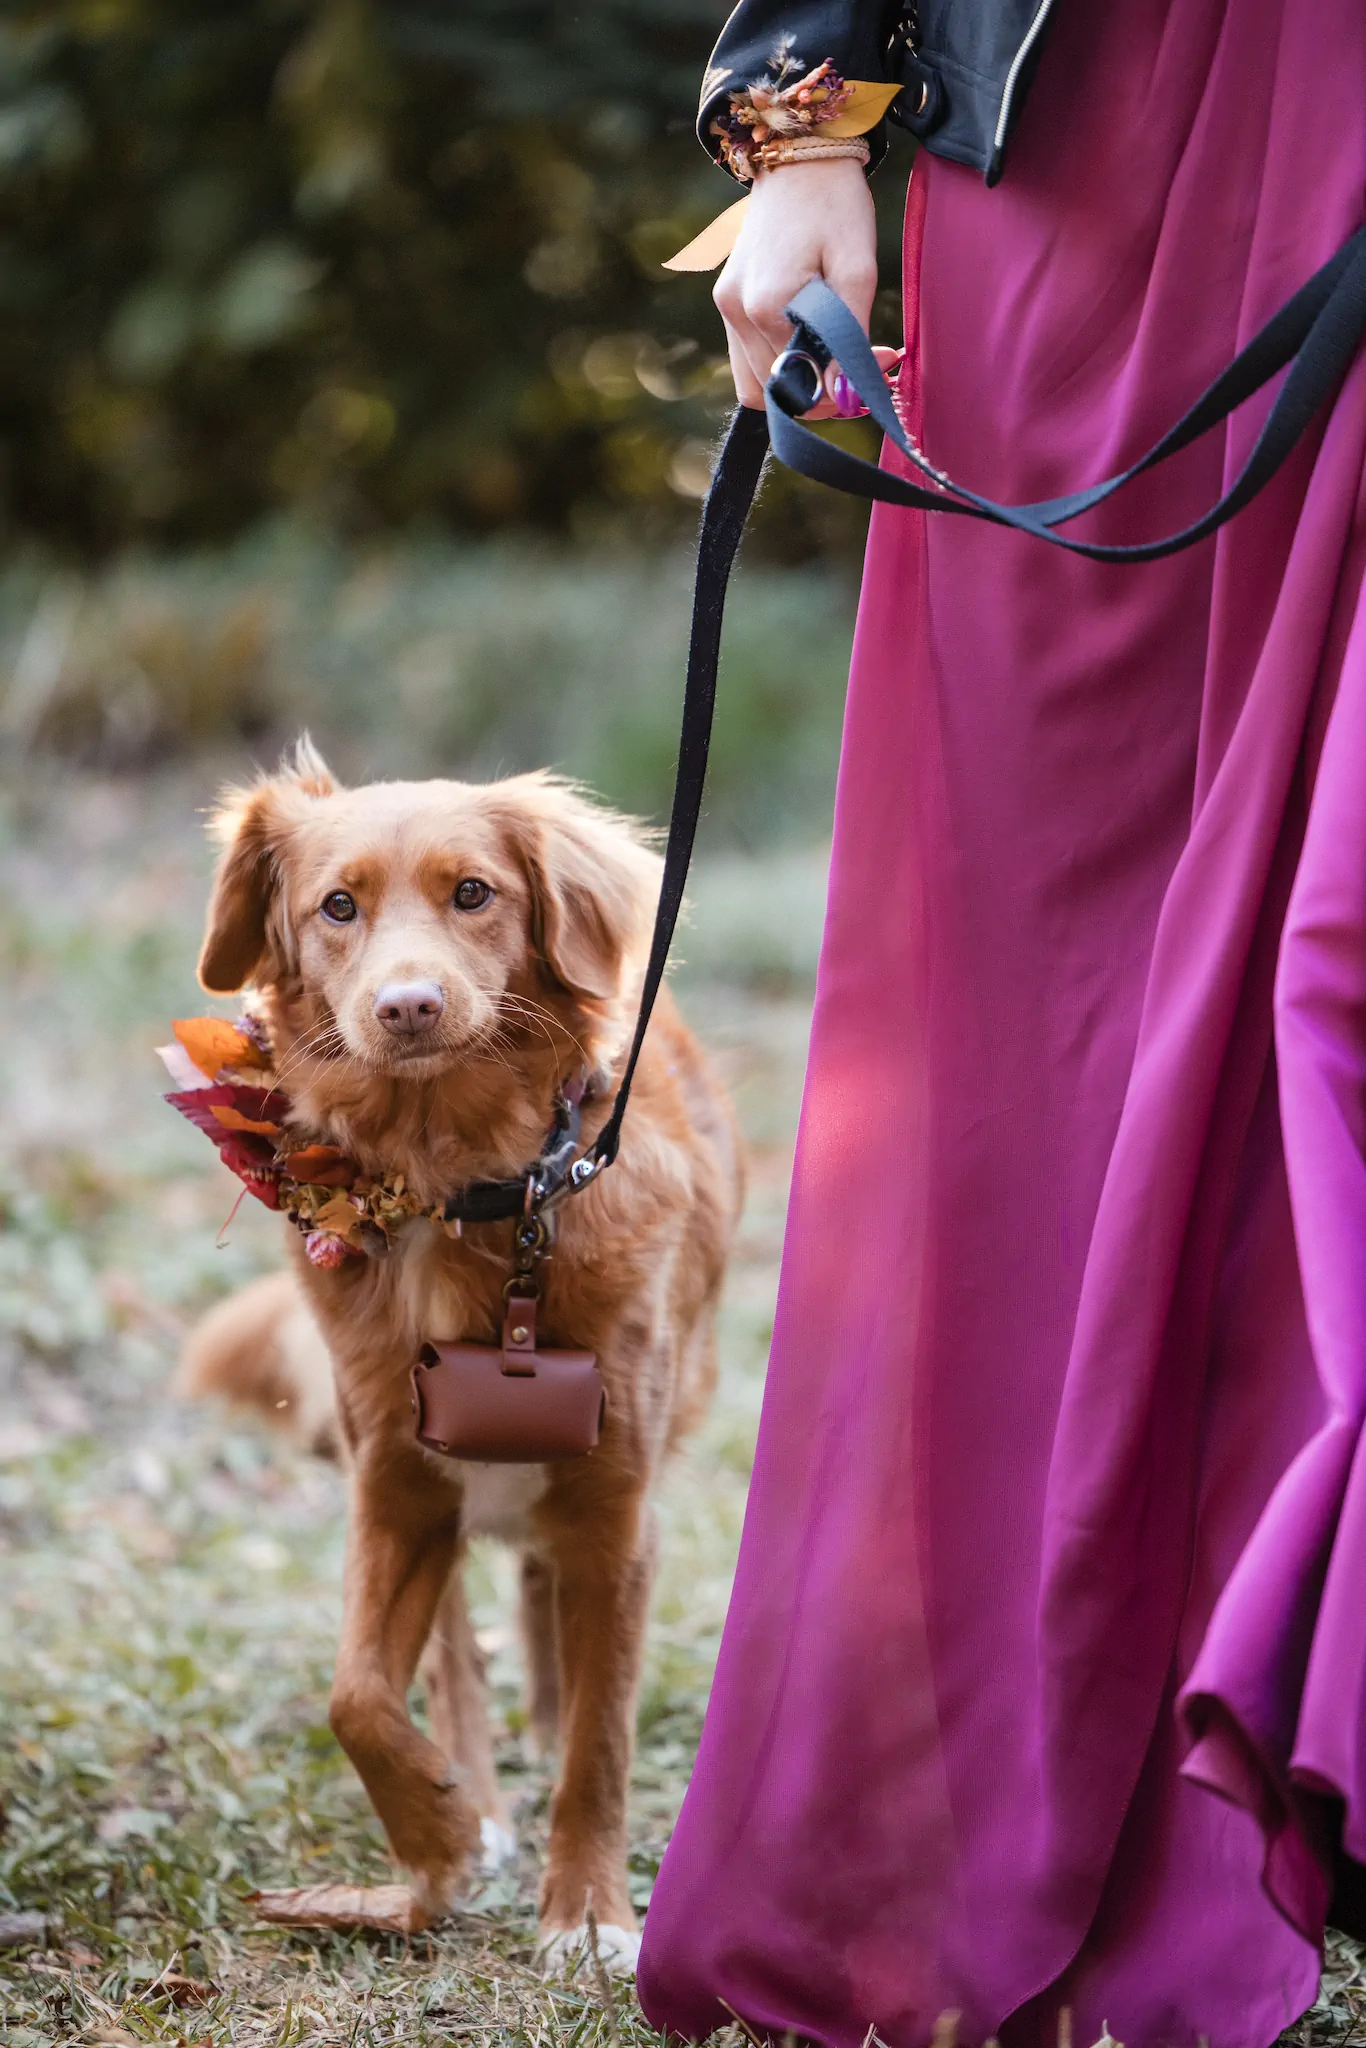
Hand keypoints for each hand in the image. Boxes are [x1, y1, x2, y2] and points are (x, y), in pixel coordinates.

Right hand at [713, 157, 878, 409]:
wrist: (798, 156)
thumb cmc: (835, 205)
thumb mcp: (858, 270)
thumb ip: (849, 339)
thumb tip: (845, 397)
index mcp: (768, 304)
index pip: (802, 384)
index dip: (844, 391)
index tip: (880, 363)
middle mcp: (737, 312)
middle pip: (776, 393)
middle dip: (824, 392)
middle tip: (864, 363)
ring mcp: (726, 308)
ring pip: (755, 387)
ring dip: (797, 387)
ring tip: (836, 358)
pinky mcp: (726, 302)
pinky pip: (747, 362)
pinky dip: (779, 367)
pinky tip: (810, 343)